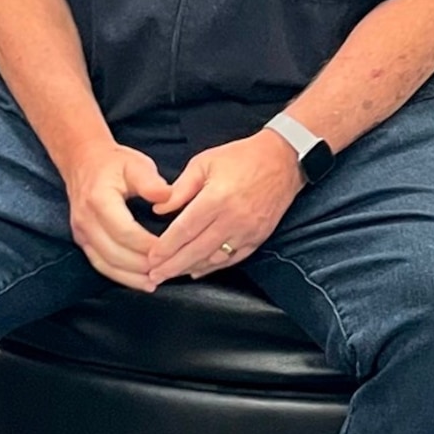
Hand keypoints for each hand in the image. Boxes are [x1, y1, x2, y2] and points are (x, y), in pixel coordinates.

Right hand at [64, 145, 167, 290]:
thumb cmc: (113, 163)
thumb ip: (150, 181)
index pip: (125, 232)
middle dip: (142, 266)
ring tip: (156, 282)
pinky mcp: (82, 240)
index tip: (171, 250)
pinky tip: (139, 281)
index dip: (148, 245)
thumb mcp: (135, 164)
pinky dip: (119, 276)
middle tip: (168, 270)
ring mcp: (81, 232)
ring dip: (131, 277)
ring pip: (106, 264)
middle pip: (115, 253)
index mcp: (99, 199)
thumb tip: (168, 197)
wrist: (83, 161)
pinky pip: (100, 264)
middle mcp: (85, 220)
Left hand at [145, 131, 304, 285]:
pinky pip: (232, 259)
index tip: (151, 258)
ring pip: (214, 259)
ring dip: (190, 269)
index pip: (185, 230)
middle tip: (154, 276)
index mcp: (217, 198)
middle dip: (173, 266)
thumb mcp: (204, 163)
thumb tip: (158, 209)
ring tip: (171, 275)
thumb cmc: (241, 158)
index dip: (166, 247)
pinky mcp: (258, 237)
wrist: (282, 160)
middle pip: (196, 250)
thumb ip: (180, 188)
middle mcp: (232, 219)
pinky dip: (213, 267)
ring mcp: (247, 231)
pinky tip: (198, 270)